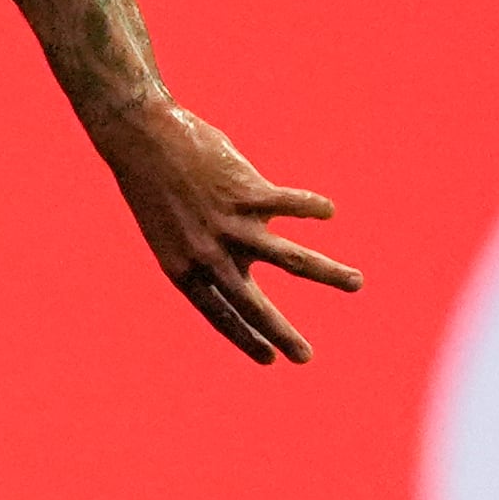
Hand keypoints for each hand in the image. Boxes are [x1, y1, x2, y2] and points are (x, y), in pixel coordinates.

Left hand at [93, 100, 361, 363]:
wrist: (141, 140)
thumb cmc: (156, 185)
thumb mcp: (172, 230)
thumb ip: (209, 248)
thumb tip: (253, 252)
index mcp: (184, 268)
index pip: (218, 314)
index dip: (244, 338)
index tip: (269, 359)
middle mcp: (208, 254)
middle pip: (252, 304)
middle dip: (282, 332)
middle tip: (306, 358)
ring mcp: (230, 225)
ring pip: (290, 259)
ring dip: (328, 273)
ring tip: (357, 283)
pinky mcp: (247, 193)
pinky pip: (290, 204)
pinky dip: (311, 207)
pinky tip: (328, 212)